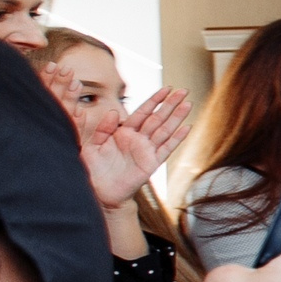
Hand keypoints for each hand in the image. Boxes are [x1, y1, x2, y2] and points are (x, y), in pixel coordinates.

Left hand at [82, 86, 191, 207]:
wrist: (99, 192)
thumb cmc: (93, 169)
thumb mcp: (92, 145)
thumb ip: (102, 128)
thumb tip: (114, 112)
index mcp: (123, 132)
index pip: (142, 112)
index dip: (154, 100)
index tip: (165, 89)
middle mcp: (138, 139)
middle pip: (158, 118)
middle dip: (170, 104)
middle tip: (183, 91)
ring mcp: (146, 151)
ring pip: (165, 130)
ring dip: (177, 117)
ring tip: (188, 104)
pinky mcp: (151, 164)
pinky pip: (166, 149)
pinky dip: (177, 139)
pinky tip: (187, 128)